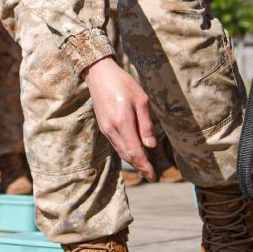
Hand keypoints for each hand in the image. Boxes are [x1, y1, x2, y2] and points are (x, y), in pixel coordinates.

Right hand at [84, 56, 156, 179]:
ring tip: (144, 167)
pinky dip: (125, 151)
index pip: (135, 152)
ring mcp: (106, 129)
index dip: (144, 166)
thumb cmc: (123, 83)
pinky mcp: (104, 126)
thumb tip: (150, 146)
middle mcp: (112, 130)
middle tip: (151, 175)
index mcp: (123, 123)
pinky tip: (133, 152)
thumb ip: (146, 124)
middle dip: (139, 167)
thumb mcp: (141, 100)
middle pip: (127, 155)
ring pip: (121, 151)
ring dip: (132, 160)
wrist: (99, 75)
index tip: (153, 176)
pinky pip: (116, 144)